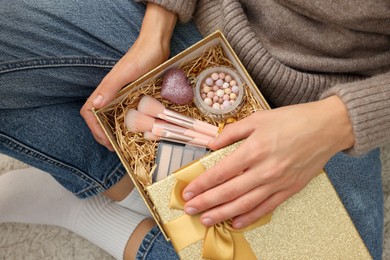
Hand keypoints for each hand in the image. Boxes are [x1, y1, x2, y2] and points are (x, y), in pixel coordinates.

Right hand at [80, 3, 176, 149]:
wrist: (156, 44)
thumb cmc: (141, 57)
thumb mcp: (125, 73)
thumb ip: (109, 87)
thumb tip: (94, 105)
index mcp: (105, 89)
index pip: (89, 111)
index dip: (95, 128)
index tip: (107, 141)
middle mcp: (110, 92)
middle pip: (97, 116)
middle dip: (102, 133)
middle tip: (114, 146)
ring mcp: (121, 93)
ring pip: (110, 114)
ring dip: (112, 129)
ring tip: (121, 140)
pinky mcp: (132, 92)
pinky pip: (124, 109)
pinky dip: (125, 121)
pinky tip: (136, 127)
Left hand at [182, 96, 353, 228]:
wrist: (327, 127)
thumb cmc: (293, 120)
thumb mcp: (258, 118)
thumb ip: (232, 132)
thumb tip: (213, 144)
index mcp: (255, 149)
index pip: (221, 172)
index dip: (202, 183)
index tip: (188, 191)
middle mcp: (265, 170)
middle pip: (229, 192)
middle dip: (206, 202)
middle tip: (190, 210)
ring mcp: (278, 182)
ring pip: (245, 204)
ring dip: (223, 214)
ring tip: (206, 220)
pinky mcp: (289, 190)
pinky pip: (266, 208)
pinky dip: (250, 217)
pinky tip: (236, 222)